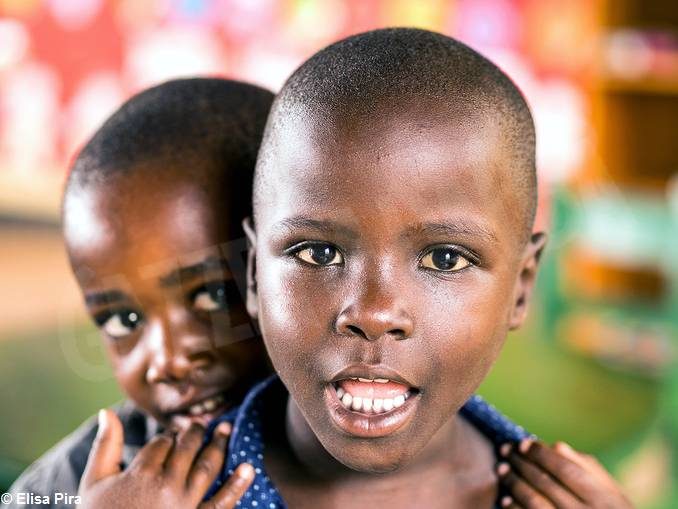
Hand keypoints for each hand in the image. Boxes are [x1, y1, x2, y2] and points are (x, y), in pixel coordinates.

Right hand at [77, 409, 253, 508]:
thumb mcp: (95, 482)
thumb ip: (105, 445)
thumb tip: (106, 411)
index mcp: (140, 474)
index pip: (162, 442)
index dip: (166, 437)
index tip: (168, 438)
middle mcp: (166, 487)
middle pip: (187, 449)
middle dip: (195, 433)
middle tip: (201, 424)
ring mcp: (185, 506)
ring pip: (207, 467)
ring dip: (219, 445)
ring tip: (226, 428)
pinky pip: (222, 503)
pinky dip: (237, 484)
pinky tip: (247, 467)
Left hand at [496, 438, 633, 508]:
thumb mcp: (610, 491)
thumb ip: (586, 467)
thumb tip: (556, 446)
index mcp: (602, 497)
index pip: (565, 468)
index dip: (540, 454)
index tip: (522, 443)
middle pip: (545, 483)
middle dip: (521, 463)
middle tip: (505, 450)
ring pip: (533, 502)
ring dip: (513, 483)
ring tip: (501, 470)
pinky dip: (514, 508)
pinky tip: (505, 499)